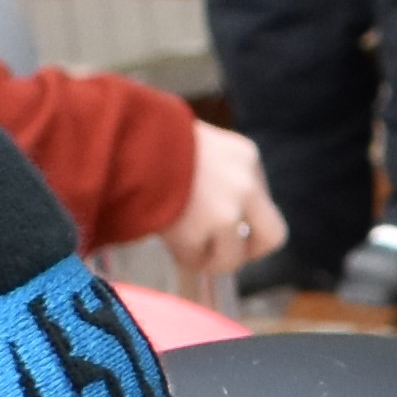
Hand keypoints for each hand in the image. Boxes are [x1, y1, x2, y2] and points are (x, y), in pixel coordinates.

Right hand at [159, 120, 284, 280]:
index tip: (231, 226)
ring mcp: (224, 211)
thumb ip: (221, 175)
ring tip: (186, 245)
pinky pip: (196, 259)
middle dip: (250, 251)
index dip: (247, 220)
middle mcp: (245, 184)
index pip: (264, 202)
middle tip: (226, 253)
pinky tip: (169, 240)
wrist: (123, 137)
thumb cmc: (154, 137)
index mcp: (247, 157)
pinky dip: (183, 256)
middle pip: (272, 237)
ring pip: (232, 257)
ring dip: (209, 258)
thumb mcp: (200, 145)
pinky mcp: (197, 231)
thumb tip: (231, 218)